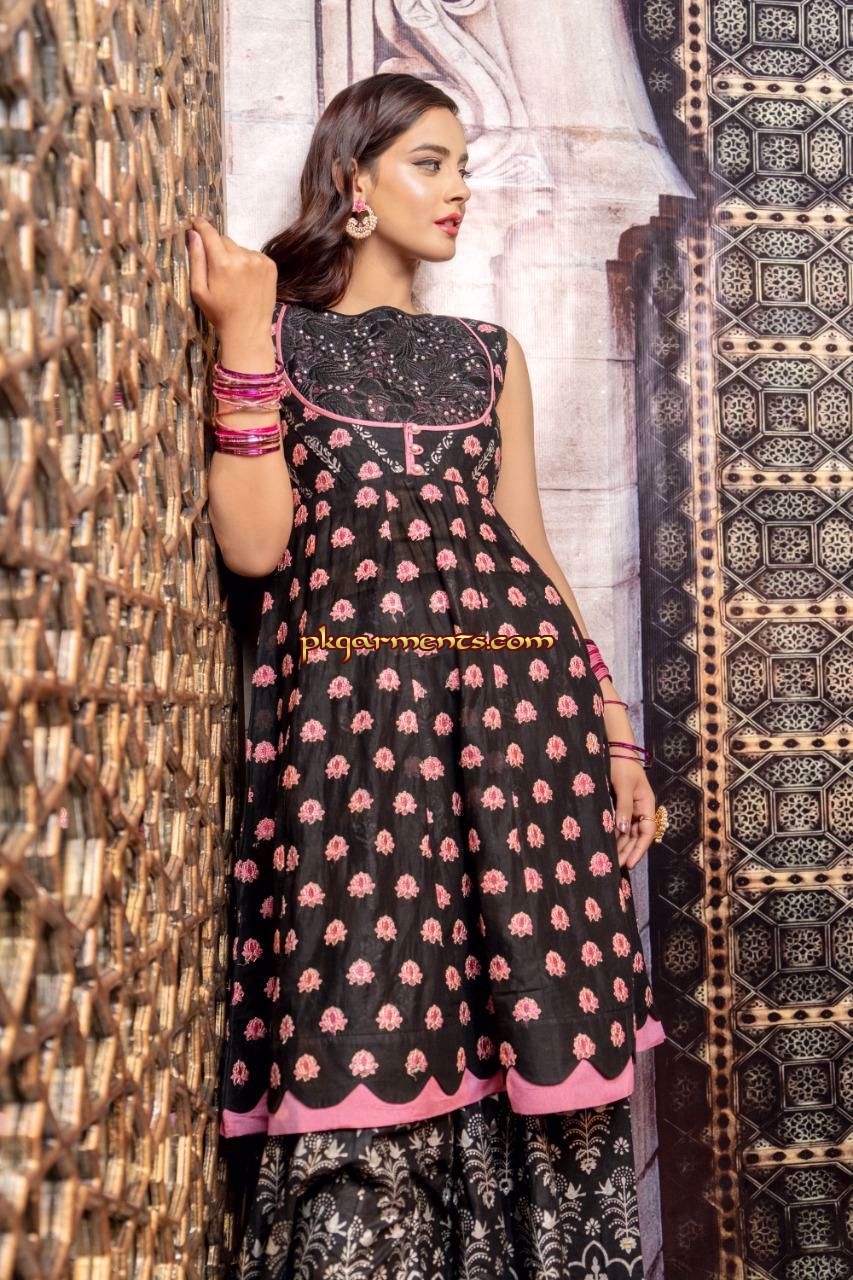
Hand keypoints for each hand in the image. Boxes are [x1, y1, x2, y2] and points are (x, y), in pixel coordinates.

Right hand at [186, 215, 277, 338]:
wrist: (248, 330)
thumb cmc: (219, 313)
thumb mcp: (199, 290)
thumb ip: (196, 260)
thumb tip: (192, 233)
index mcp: (222, 263)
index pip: (210, 233)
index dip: (201, 227)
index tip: (196, 223)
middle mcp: (243, 257)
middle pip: (225, 240)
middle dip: (218, 249)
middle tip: (217, 269)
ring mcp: (259, 260)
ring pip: (239, 248)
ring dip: (234, 256)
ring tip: (234, 279)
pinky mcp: (270, 265)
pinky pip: (253, 254)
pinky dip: (248, 262)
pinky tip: (246, 280)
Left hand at [608, 756, 657, 870]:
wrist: (615, 748)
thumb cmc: (621, 765)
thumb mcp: (622, 786)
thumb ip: (623, 808)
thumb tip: (623, 830)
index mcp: (646, 803)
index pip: (647, 832)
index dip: (639, 849)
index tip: (629, 863)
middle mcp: (640, 808)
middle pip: (637, 835)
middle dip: (628, 851)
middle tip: (616, 867)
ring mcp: (630, 806)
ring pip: (628, 832)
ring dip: (621, 845)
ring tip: (610, 860)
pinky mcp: (620, 804)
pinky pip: (619, 823)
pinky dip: (614, 834)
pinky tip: (606, 843)